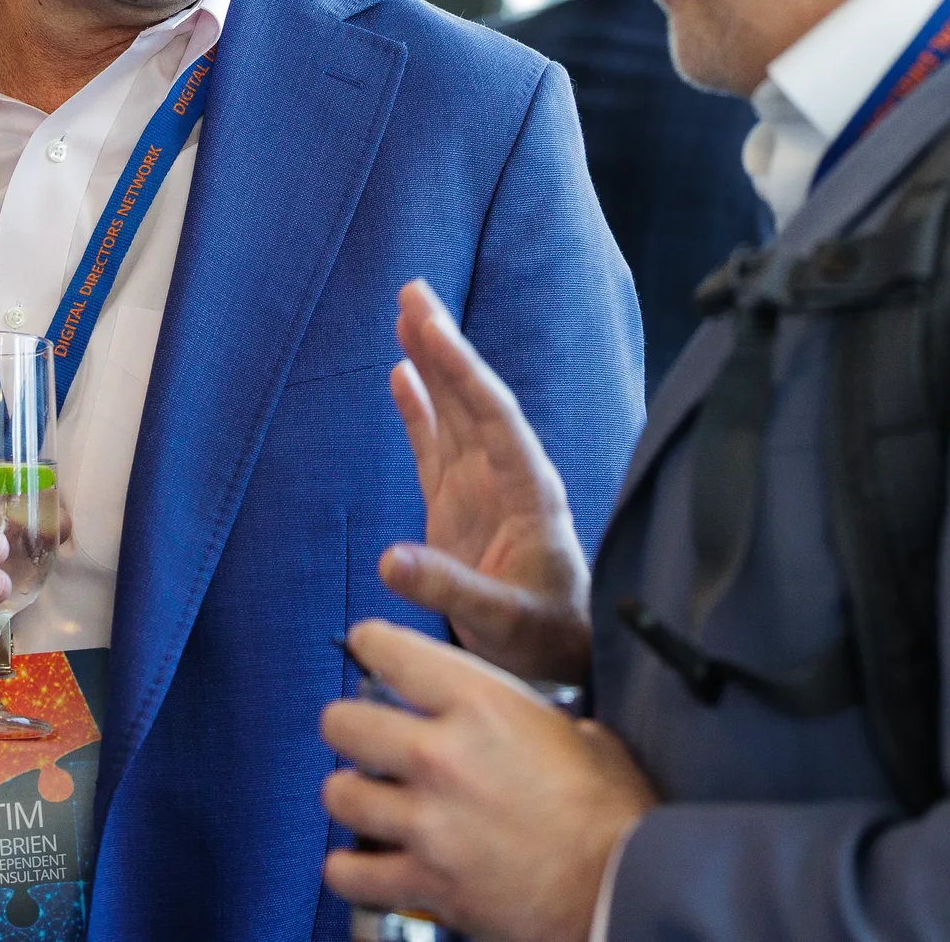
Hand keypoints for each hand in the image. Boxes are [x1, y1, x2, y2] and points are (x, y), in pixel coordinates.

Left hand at [321, 620, 654, 941]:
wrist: (624, 888)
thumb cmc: (614, 810)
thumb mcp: (582, 733)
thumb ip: (528, 719)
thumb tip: (518, 723)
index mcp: (481, 705)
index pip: (390, 651)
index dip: (370, 645)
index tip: (366, 648)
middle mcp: (442, 756)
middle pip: (343, 723)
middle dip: (347, 726)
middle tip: (360, 734)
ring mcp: (428, 822)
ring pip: (339, 795)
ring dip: (349, 795)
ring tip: (366, 798)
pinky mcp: (426, 882)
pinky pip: (350, 872)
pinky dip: (350, 868)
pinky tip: (362, 861)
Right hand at [380, 280, 592, 682]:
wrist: (561, 658)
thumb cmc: (545, 637)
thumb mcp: (503, 620)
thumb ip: (449, 588)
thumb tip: (388, 560)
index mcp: (528, 490)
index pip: (492, 414)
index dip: (460, 368)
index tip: (430, 325)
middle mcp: (506, 477)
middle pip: (472, 397)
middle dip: (444, 345)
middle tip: (413, 292)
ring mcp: (480, 489)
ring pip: (453, 412)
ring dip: (431, 364)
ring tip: (406, 312)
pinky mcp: (457, 508)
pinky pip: (434, 445)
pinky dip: (419, 409)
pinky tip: (402, 373)